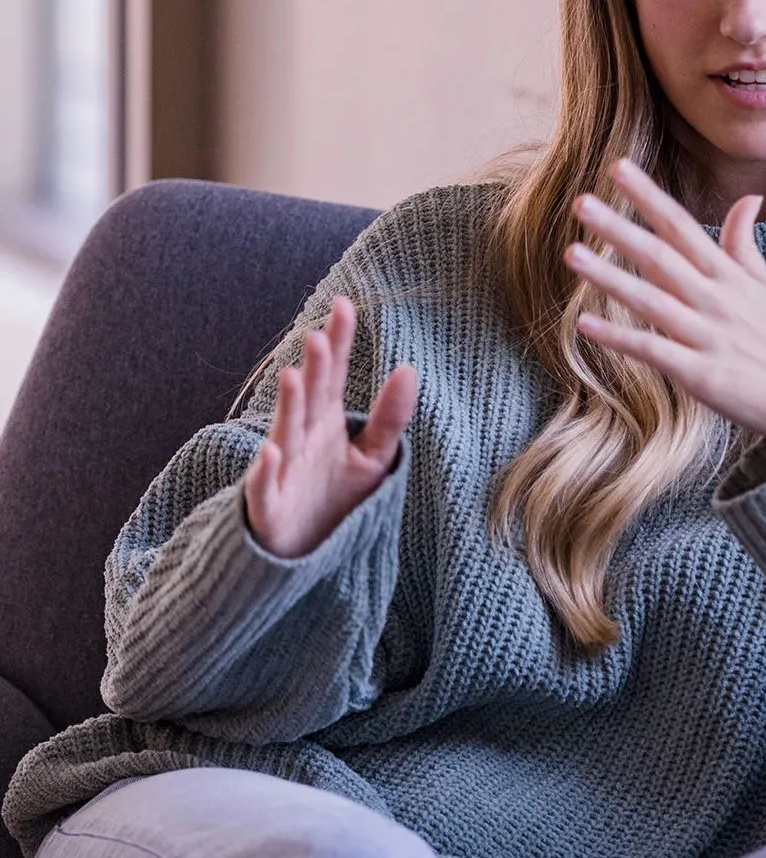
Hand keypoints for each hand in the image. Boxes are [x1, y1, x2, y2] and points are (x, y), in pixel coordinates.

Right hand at [242, 296, 418, 557]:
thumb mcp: (372, 457)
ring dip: (288, 407)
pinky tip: (272, 452)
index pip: (334, 375)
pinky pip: (266, 487)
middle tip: (318, 336)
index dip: (339, 342)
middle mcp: (301, 438)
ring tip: (294, 377)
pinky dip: (266, 471)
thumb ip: (390, 417)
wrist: (302, 552)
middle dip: (314, 370)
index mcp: (325, 422)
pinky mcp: (269, 507)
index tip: (345, 305)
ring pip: (285, 433)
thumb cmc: (334, 499)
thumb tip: (409, 369)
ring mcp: (283, 470)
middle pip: (310, 398)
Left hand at [567, 159, 765, 452]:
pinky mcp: (701, 374)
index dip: (650, 197)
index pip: (683, 227)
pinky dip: (619, 338)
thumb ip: (745, 245)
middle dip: (620, 228)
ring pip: (651, 300)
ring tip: (573, 253)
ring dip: (609, 276)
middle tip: (581, 202)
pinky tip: (585, 324)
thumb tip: (749, 197)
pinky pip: (654, 351)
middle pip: (661, 256)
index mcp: (730, 277)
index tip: (618, 168)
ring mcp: (708, 336)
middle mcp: (716, 300)